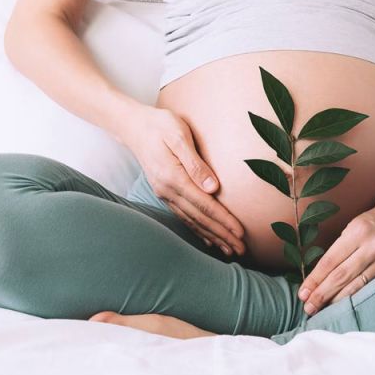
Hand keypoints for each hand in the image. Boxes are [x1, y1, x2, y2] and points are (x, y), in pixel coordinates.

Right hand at [123, 105, 245, 256]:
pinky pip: (183, 216)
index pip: (204, 205)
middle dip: (221, 235)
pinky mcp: (164, 192)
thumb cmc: (159, 125)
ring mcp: (164, 193)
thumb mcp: (179, 135)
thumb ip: (195, 163)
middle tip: (241, 250)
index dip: (223, 220)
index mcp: (173, 177)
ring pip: (192, 221)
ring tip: (229, 249)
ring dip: (211, 236)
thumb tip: (213, 187)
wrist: (133, 125)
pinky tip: (207, 238)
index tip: (240, 233)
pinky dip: (197, 229)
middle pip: (199, 218)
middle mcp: (167, 191)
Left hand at [297, 200, 374, 315]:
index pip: (331, 260)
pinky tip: (341, 305)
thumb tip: (317, 276)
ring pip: (356, 286)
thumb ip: (339, 248)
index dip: (315, 279)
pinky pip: (368, 287)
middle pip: (342, 276)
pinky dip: (353, 298)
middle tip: (307, 307)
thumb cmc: (371, 221)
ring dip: (335, 301)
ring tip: (320, 310)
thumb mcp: (352, 226)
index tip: (302, 293)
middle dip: (322, 294)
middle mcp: (372, 246)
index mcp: (358, 231)